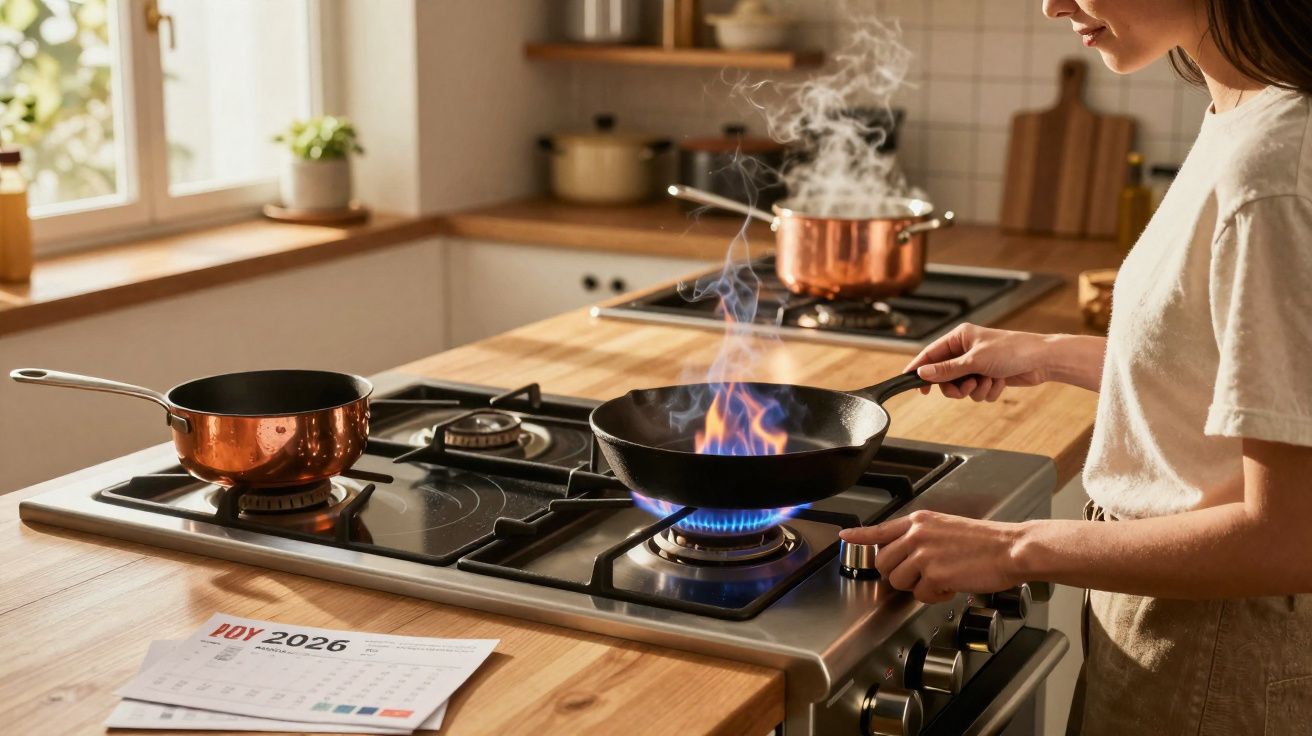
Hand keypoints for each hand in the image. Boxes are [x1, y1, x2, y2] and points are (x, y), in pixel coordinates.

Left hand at [839, 511, 1025, 602]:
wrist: (1011, 549)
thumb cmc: (987, 542)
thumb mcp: (947, 528)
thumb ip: (922, 537)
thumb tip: (905, 553)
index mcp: (920, 521)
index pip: (880, 529)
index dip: (859, 535)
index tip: (845, 536)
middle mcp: (917, 535)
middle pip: (883, 562)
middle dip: (899, 574)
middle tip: (921, 575)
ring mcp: (923, 554)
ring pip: (898, 581)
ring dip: (917, 587)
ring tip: (941, 579)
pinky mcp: (933, 574)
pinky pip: (920, 596)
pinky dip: (935, 597)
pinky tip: (951, 587)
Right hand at [904, 324, 1051, 400]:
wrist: (1043, 360)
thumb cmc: (1012, 350)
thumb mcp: (975, 361)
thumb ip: (947, 369)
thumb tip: (922, 373)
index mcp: (959, 337)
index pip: (930, 354)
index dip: (919, 369)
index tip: (911, 384)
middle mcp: (966, 350)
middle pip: (945, 376)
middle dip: (956, 386)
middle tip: (966, 388)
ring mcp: (977, 364)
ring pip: (962, 387)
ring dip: (976, 389)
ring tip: (989, 381)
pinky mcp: (988, 376)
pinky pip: (978, 391)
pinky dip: (988, 391)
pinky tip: (1000, 382)